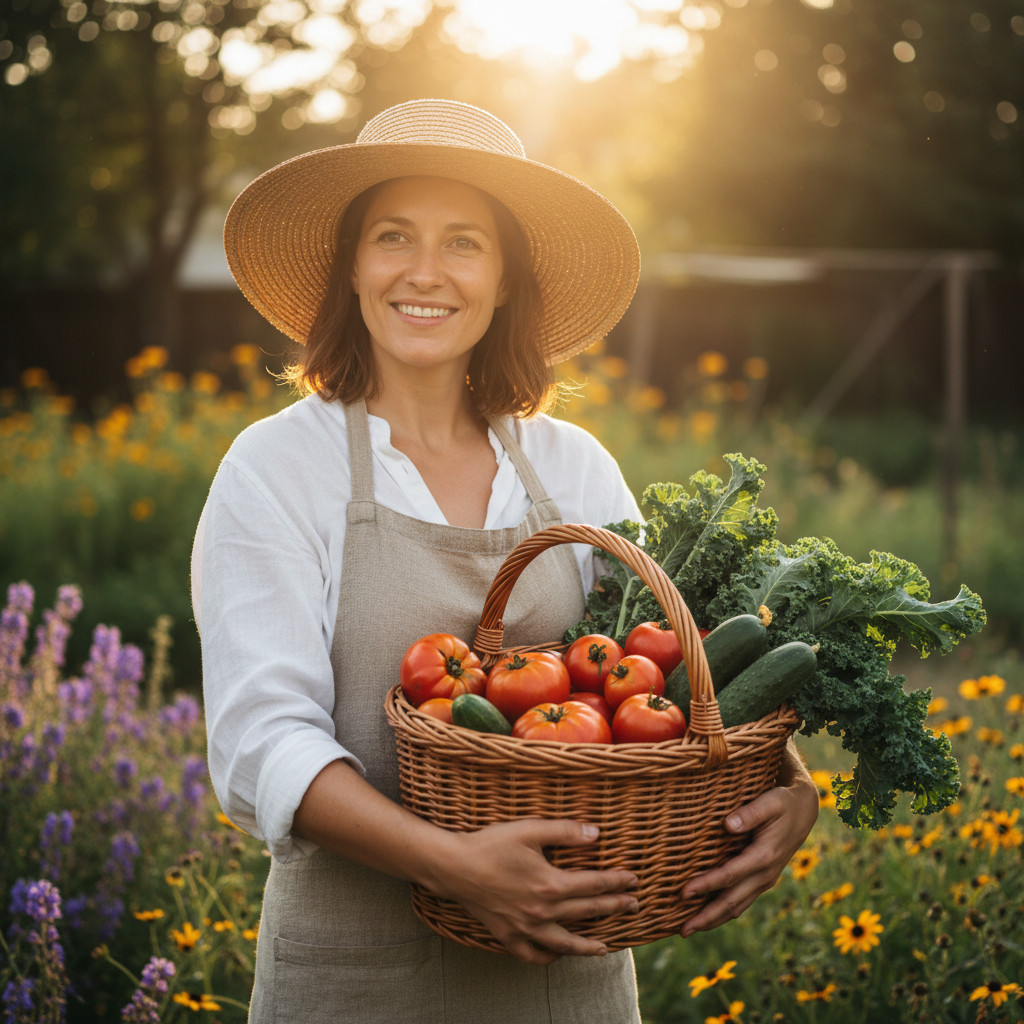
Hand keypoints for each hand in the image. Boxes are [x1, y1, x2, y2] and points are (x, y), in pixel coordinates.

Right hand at [428, 818, 639, 964]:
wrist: (454, 866)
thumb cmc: (492, 844)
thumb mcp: (530, 830)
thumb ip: (565, 831)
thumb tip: (596, 833)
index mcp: (551, 884)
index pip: (595, 884)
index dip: (617, 881)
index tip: (634, 879)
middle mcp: (542, 911)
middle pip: (587, 912)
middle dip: (614, 908)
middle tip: (634, 906)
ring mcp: (525, 928)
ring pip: (565, 943)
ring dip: (589, 945)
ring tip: (606, 947)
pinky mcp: (508, 936)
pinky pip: (534, 955)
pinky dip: (549, 957)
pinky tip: (559, 954)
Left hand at [678, 771, 818, 936]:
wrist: (803, 811)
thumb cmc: (783, 802)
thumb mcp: (770, 802)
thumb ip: (750, 813)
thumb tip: (728, 825)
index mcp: (764, 856)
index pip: (730, 875)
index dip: (706, 885)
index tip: (683, 892)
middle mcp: (765, 874)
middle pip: (732, 902)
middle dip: (706, 917)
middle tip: (681, 930)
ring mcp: (764, 880)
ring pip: (737, 907)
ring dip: (713, 920)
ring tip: (688, 930)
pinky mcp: (761, 880)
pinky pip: (741, 901)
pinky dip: (723, 912)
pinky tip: (707, 916)